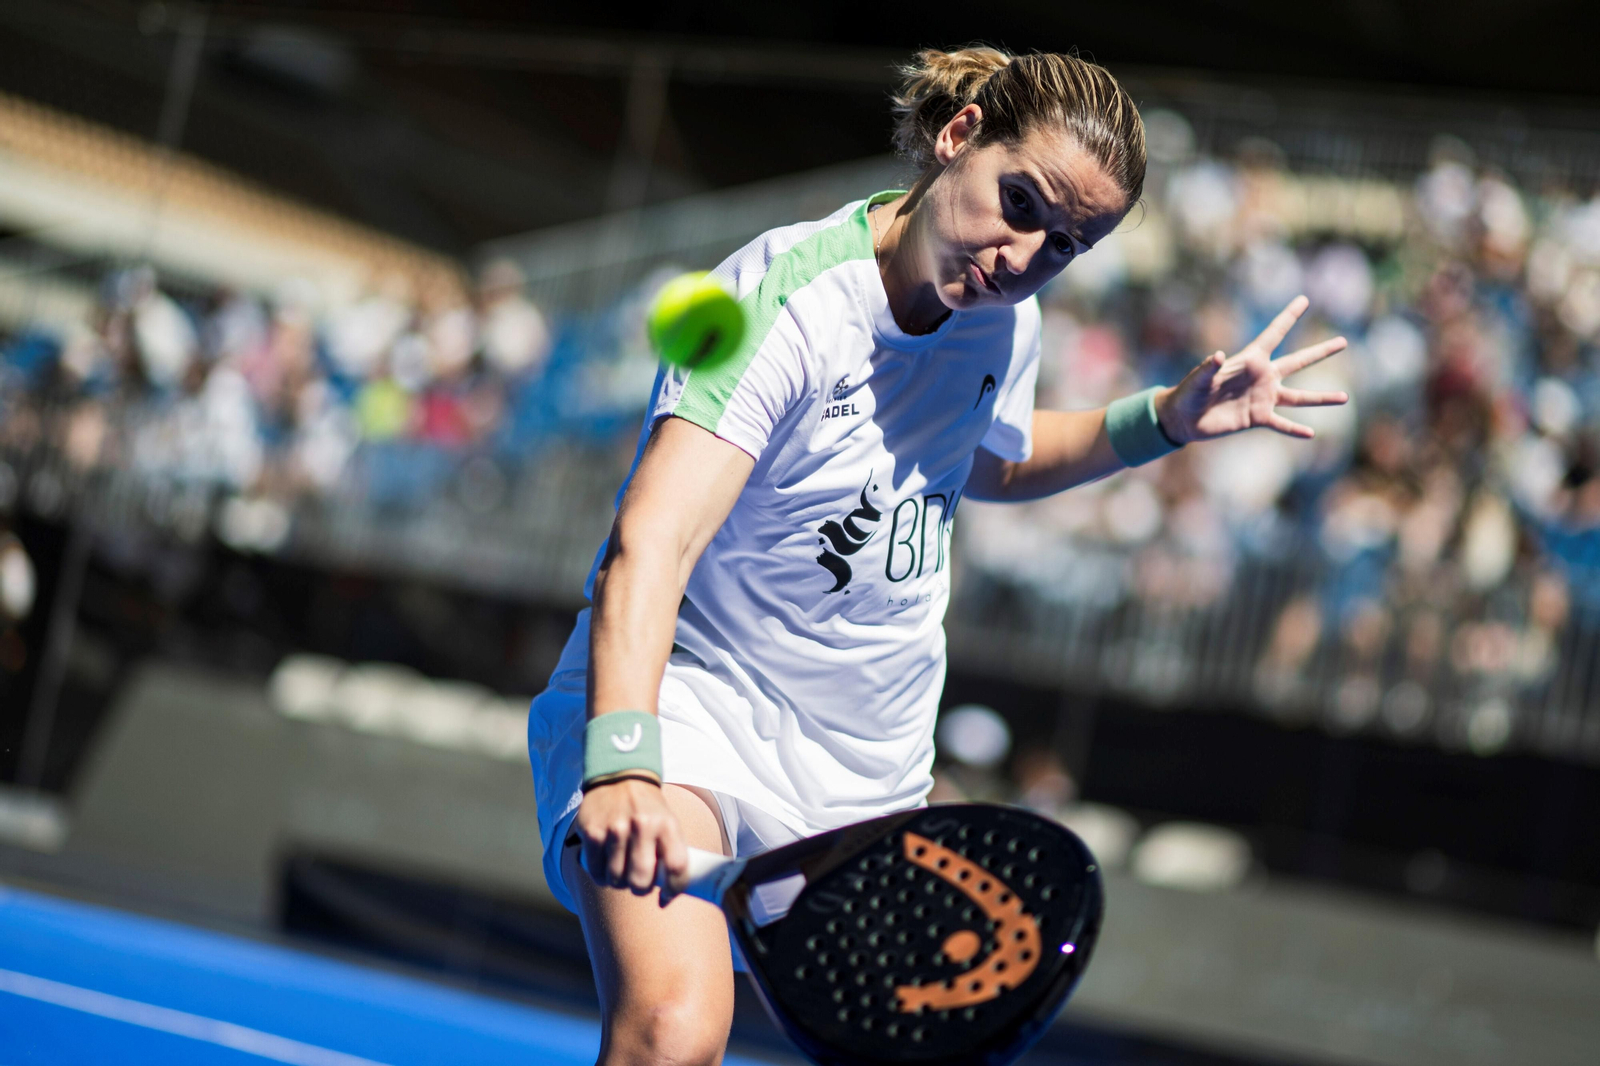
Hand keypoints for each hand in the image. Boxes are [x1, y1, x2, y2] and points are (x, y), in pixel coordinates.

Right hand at [573, 778, 689, 896]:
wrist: (620, 775)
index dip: (674, 889)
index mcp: (667, 824)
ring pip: (617, 880)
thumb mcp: (667, 821)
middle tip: (639, 883)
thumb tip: (668, 893)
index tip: (666, 897)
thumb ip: (669, 852)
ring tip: (621, 871)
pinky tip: (605, 866)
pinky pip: (596, 872)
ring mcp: (615, 829)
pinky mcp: (592, 832)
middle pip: (641, 880)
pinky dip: (601, 876)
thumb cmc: (647, 808)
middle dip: (640, 889)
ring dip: (619, 882)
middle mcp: (642, 826)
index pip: (676, 866)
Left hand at [1156, 295, 1348, 444]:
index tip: (1304, 299)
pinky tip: (1311, 433)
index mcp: (1251, 360)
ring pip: (1299, 397)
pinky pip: (1281, 424)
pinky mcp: (1258, 418)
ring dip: (1321, 398)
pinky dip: (1295, 429)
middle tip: (1343, 341)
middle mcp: (1263, 377)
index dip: (1288, 317)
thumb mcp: (1198, 378)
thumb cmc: (1189, 392)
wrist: (1185, 418)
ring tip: (1345, 398)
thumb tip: (1217, 355)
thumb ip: (1207, 367)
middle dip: (1321, 352)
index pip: (1274, 334)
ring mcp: (1264, 398)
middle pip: (1298, 361)